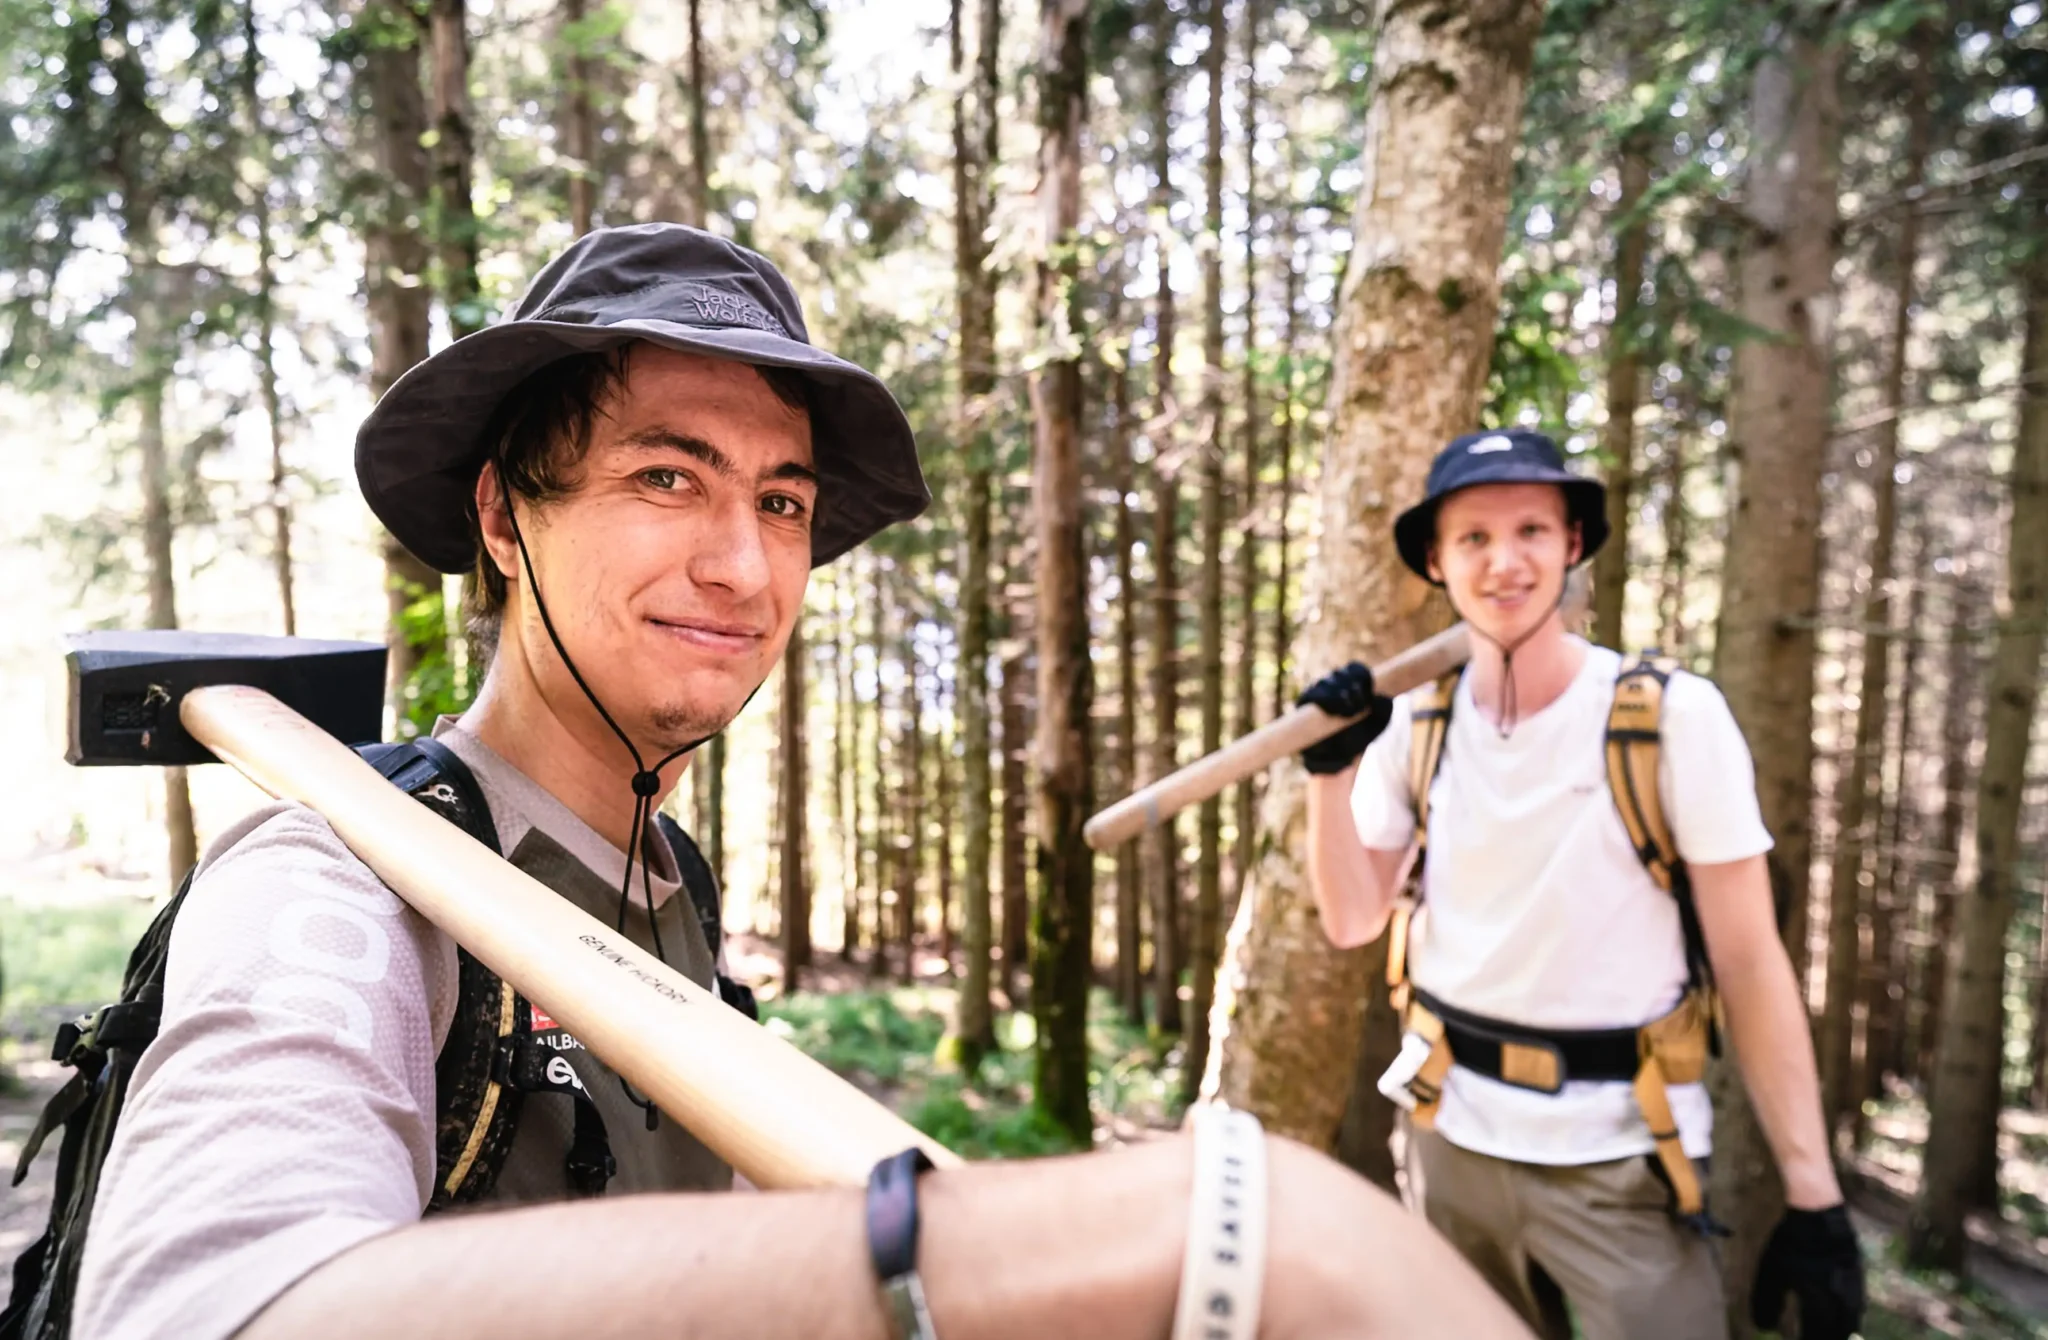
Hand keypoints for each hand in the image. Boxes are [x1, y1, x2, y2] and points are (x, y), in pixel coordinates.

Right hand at [1296, 662, 1393, 774]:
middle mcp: (1332, 684)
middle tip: (1359, 706)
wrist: (1337, 757)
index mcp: (1351, 684)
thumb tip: (1379, 697)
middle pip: (1341, 673)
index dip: (1362, 676)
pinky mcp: (1304, 704)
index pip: (1355, 668)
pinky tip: (1335, 712)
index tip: (1369, 691)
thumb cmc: (1358, 737)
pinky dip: (1326, 700)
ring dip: (1340, 695)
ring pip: (1326, 682)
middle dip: (1352, 688)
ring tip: (1348, 712)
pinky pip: (1313, 694)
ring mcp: (1317, 692)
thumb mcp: (1379, 724)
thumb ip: (1385, 709)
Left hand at [1750, 1204, 1863, 1339]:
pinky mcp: (1858, 1275)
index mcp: (1822, 1305)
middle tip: (1816, 1339)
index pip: (1818, 1335)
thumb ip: (1768, 1301)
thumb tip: (1764, 1326)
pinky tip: (1842, 1314)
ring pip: (1852, 1321)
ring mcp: (1854, 1288)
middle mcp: (1843, 1302)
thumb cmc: (1794, 1244)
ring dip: (1841, 1330)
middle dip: (1828, 1338)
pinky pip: (1857, 1306)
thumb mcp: (1773, 1272)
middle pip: (1840, 1332)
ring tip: (1831, 1334)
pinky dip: (1849, 1316)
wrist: (1820, 1214)